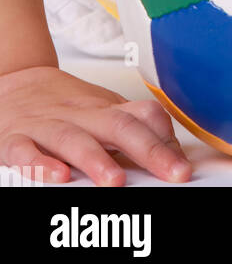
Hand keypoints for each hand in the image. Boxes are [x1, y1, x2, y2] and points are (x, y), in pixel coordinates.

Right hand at [0, 65, 193, 185]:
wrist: (15, 82)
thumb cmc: (65, 105)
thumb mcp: (103, 111)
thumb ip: (133, 129)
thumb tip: (173, 154)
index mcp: (105, 110)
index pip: (143, 116)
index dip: (166, 140)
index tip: (183, 167)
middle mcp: (81, 116)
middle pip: (117, 126)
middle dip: (148, 150)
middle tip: (172, 174)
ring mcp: (47, 126)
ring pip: (73, 139)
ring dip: (96, 159)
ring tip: (116, 181)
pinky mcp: (15, 139)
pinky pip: (25, 151)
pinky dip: (40, 164)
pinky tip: (58, 177)